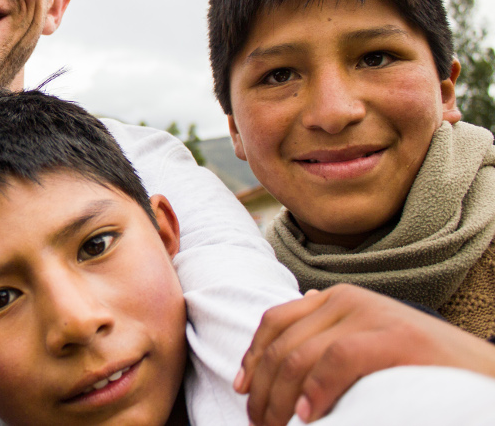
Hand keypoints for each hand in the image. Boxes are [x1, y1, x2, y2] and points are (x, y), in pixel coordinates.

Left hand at [235, 283, 494, 425]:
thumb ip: (328, 341)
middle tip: (260, 423)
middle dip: (263, 389)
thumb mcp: (364, 347)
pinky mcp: (396, 336)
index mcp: (338, 299)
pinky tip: (309, 416)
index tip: (243, 390)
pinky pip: (337, 359)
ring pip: (301, 354)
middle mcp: (349, 299)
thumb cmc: (420, 369)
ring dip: (280, 398)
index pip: (276, 321)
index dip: (253, 357)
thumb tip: (279, 356)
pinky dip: (316, 390)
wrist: (483, 373)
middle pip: (283, 343)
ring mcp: (372, 314)